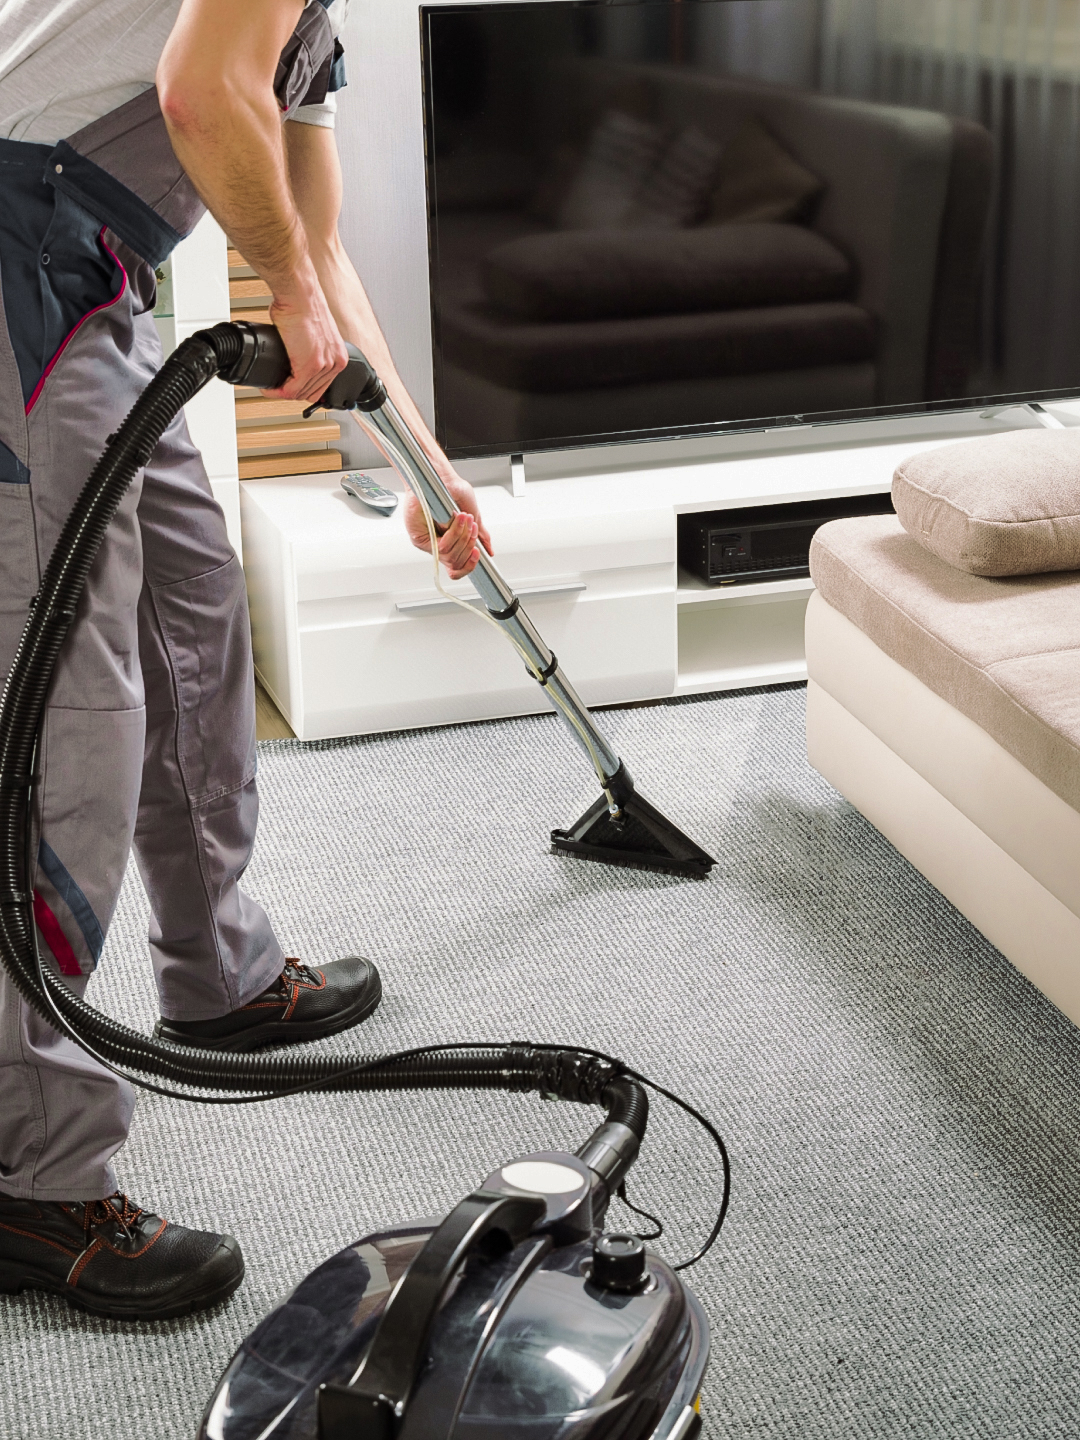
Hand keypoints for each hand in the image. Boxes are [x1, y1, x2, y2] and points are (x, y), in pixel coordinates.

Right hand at [261, 283, 348, 403]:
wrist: (298, 294)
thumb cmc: (301, 305)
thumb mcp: (310, 333)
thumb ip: (306, 349)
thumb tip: (293, 356)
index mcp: (338, 355)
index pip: (321, 386)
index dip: (302, 389)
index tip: (287, 386)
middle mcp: (335, 362)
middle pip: (311, 392)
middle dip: (290, 392)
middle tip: (275, 388)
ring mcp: (324, 365)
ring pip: (301, 393)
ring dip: (282, 393)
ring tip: (270, 388)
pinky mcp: (310, 366)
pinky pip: (292, 390)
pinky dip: (278, 392)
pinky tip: (269, 388)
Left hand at [403, 471, 493, 580]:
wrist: (441, 476)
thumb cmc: (453, 491)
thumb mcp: (474, 515)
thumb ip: (481, 535)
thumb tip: (488, 550)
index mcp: (450, 544)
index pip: (457, 568)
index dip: (469, 566)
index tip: (478, 554)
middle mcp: (438, 545)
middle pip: (456, 564)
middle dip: (469, 545)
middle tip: (472, 528)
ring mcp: (429, 542)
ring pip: (449, 556)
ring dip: (462, 537)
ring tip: (465, 520)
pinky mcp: (419, 537)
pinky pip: (440, 547)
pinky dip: (453, 534)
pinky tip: (458, 520)